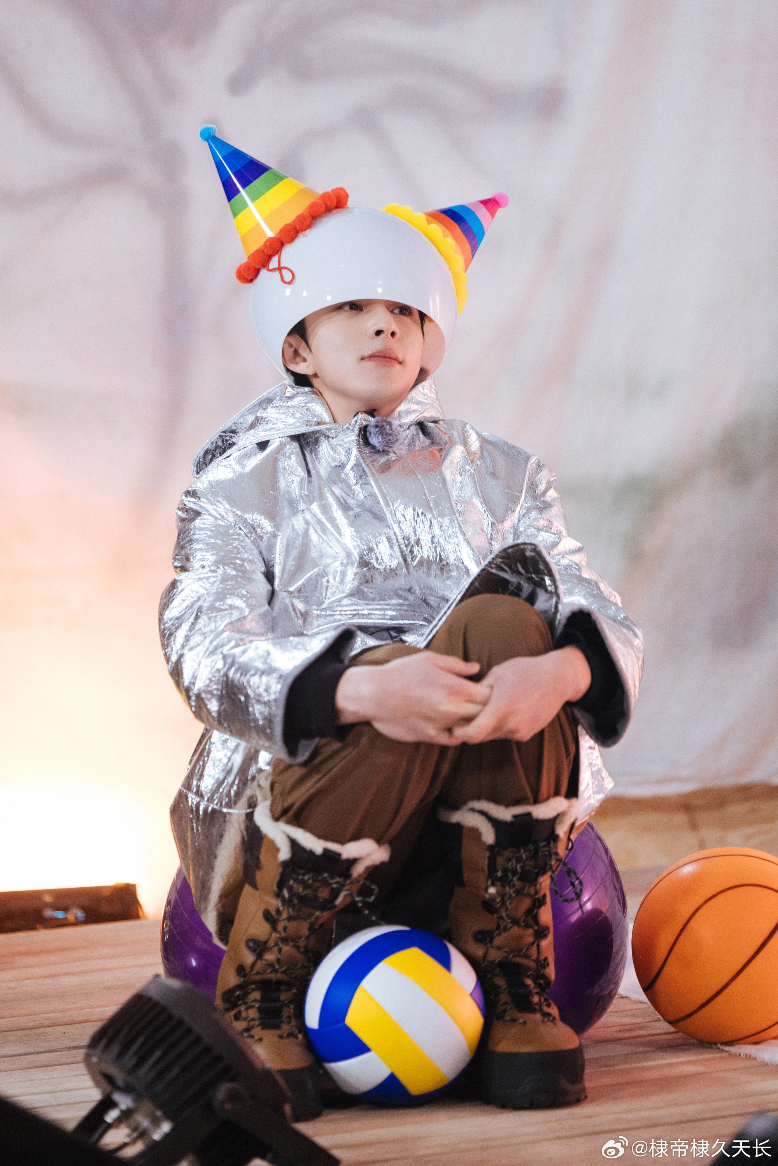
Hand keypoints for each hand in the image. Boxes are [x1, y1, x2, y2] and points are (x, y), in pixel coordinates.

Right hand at [335, 651, 490, 744]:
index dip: (489, 692)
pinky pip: (452, 740)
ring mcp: (441, 725)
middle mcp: (451, 708)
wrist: (374, 694)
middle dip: (485, 709)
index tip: (483, 689)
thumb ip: (456, 665)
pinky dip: (456, 734)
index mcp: (454, 687)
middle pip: (484, 714)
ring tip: (465, 713)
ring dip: (471, 722)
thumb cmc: (400, 673)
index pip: (488, 695)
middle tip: (478, 703)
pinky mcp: (430, 737)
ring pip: (470, 728)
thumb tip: (476, 668)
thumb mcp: (429, 659)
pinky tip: (451, 725)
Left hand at [450, 646, 590, 743]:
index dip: (460, 732)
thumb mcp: (498, 673)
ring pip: (493, 736)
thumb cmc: (526, 671)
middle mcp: (512, 724)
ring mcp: (521, 731)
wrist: (558, 679)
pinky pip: (506, 735)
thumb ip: (478, 690)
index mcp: (501, 707)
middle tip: (464, 716)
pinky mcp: (527, 734)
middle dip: (470, 729)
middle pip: (481, 737)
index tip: (454, 724)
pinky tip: (504, 711)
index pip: (473, 734)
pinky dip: (500, 727)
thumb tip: (459, 700)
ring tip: (486, 709)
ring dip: (486, 727)